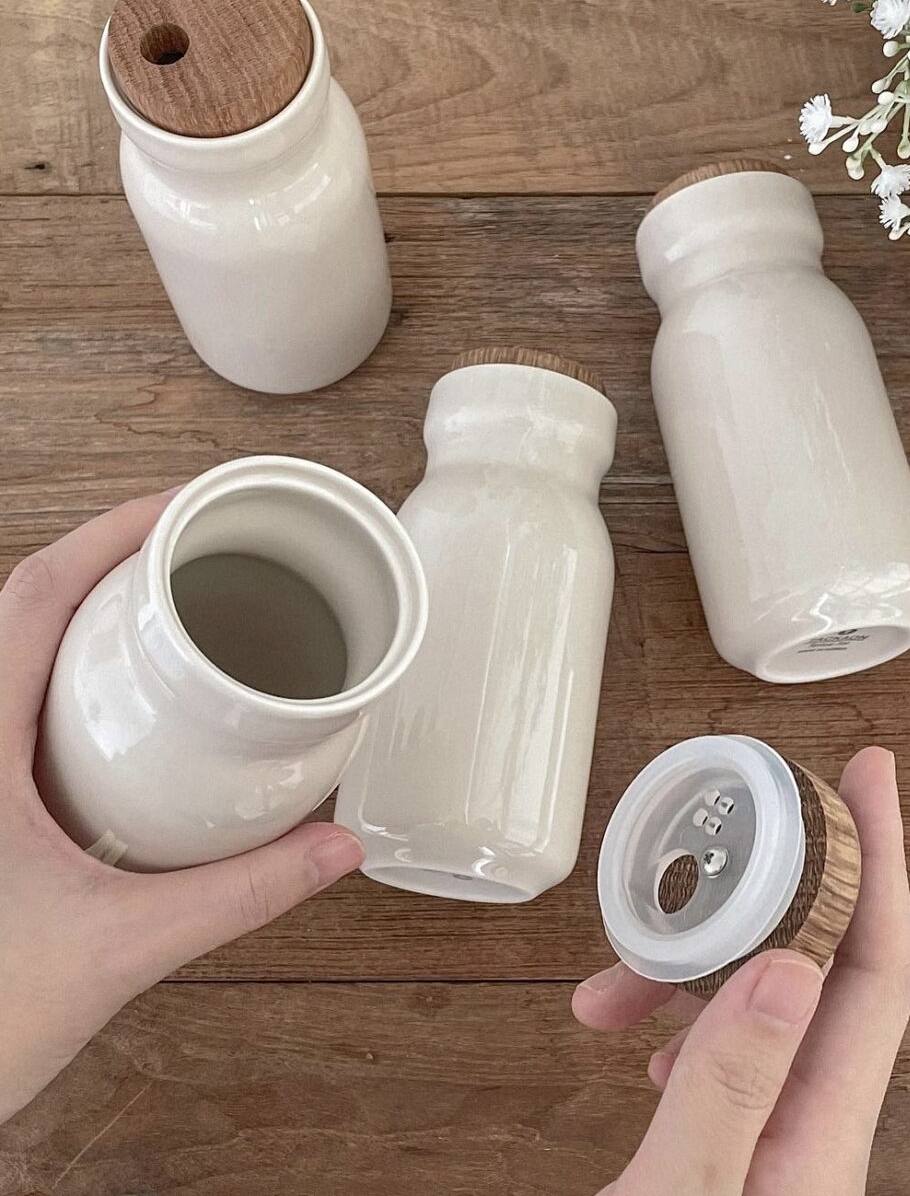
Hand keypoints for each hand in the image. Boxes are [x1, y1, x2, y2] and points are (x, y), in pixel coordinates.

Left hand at [0, 490, 363, 1123]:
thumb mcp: (125, 947)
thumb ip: (239, 896)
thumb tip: (335, 848)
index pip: (34, 597)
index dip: (107, 534)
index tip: (179, 507)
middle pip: (30, 604)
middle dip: (113, 555)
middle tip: (195, 540)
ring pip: (22, 650)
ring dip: (94, 609)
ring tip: (175, 594)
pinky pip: (27, 702)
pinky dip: (83, 670)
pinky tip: (139, 696)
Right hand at [574, 745, 909, 1195]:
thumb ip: (730, 1091)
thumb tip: (787, 967)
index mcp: (818, 1141)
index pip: (877, 972)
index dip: (881, 863)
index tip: (871, 780)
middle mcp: (811, 1136)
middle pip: (819, 974)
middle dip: (769, 897)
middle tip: (732, 833)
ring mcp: (774, 1145)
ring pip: (759, 1010)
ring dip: (695, 967)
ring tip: (612, 979)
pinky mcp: (734, 1151)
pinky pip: (725, 1052)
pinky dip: (679, 1018)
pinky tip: (639, 1030)